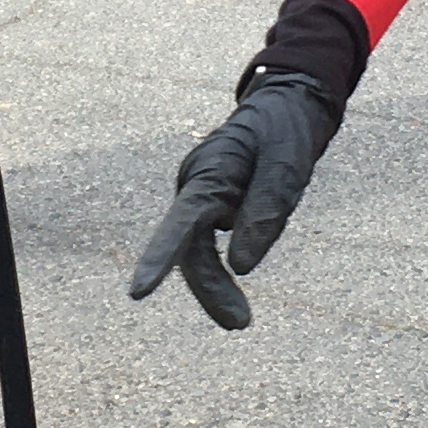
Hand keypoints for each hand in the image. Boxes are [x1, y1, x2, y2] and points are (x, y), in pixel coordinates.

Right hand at [127, 71, 342, 330]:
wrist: (288, 104)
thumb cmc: (286, 130)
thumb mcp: (288, 165)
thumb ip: (267, 211)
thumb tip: (243, 266)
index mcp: (210, 172)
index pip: (182, 222)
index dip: (160, 258)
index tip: (139, 291)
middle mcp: (196, 186)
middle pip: (190, 248)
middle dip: (210, 289)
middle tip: (240, 324)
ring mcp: (202, 197)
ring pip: (198, 252)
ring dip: (216, 287)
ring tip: (240, 321)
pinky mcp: (213, 205)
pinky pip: (210, 245)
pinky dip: (224, 271)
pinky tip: (235, 297)